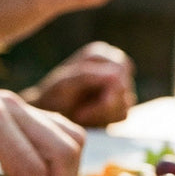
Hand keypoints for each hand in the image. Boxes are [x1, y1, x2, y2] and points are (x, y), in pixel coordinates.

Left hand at [22, 42, 136, 125]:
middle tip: (80, 115)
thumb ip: (89, 76)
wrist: (49, 115)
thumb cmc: (53, 96)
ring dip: (103, 115)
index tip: (81, 107)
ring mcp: (117, 85)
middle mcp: (111, 65)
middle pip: (124, 89)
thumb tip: (117, 75)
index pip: (119, 70)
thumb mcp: (65, 84)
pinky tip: (89, 119)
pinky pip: (123, 115)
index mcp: (99, 54)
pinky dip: (106, 121)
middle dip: (104, 106)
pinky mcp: (118, 103)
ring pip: (126, 104)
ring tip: (81, 116)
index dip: (105, 90)